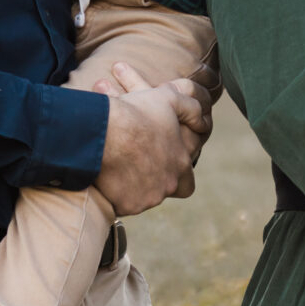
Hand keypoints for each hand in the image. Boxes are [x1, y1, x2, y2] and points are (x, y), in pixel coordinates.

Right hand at [94, 65, 206, 215]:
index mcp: (181, 162)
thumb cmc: (135, 113)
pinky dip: (116, 194)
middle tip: (137, 167)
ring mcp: (148, 198)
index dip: (174, 172)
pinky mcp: (126, 206)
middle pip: (164, 190)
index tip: (158, 162)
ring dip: (134, 187)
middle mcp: (169, 184)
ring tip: (117, 168)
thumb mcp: (169, 99)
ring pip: (144, 198)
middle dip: (154, 182)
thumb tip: (202, 122)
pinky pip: (123, 204)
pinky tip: (106, 178)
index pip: (186, 180)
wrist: (102, 131)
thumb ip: (192, 109)